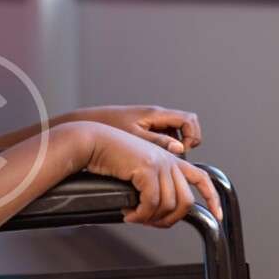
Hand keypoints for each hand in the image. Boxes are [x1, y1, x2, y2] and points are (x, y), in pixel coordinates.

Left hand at [72, 105, 201, 154]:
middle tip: (176, 160)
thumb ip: (158, 142)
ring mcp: (150, 123)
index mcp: (155, 114)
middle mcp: (156, 116)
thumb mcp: (134, 137)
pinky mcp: (143, 130)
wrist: (86, 124)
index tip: (182, 151)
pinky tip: (151, 164)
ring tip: (162, 165)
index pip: (189, 120)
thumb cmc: (106, 127)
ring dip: (174, 150)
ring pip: (174, 135)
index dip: (192, 136)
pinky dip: (162, 150)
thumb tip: (179, 149)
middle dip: (186, 143)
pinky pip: (162, 139)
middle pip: (186, 127)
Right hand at [84, 123, 220, 227]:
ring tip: (134, 216)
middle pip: (186, 201)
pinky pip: (151, 202)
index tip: (217, 216)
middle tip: (150, 223)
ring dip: (150, 218)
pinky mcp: (147, 168)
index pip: (202, 178)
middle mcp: (169, 160)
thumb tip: (159, 211)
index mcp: (171, 159)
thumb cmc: (110, 157)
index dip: (212, 198)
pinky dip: (140, 214)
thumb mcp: (138, 171)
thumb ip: (154, 185)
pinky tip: (129, 214)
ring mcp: (160, 163)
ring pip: (168, 205)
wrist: (93, 142)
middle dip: (170, 219)